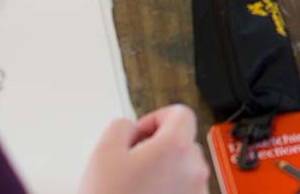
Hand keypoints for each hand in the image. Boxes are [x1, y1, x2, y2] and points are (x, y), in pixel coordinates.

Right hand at [78, 104, 209, 193]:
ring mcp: (196, 192)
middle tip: (130, 162)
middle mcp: (193, 168)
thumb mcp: (103, 152)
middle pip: (183, 142)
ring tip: (135, 186)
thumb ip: (121, 126)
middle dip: (157, 147)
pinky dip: (168, 190)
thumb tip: (131, 127)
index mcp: (175, 148)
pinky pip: (184, 190)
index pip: (181, 113)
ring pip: (184, 168)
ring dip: (163, 170)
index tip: (140, 133)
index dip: (156, 119)